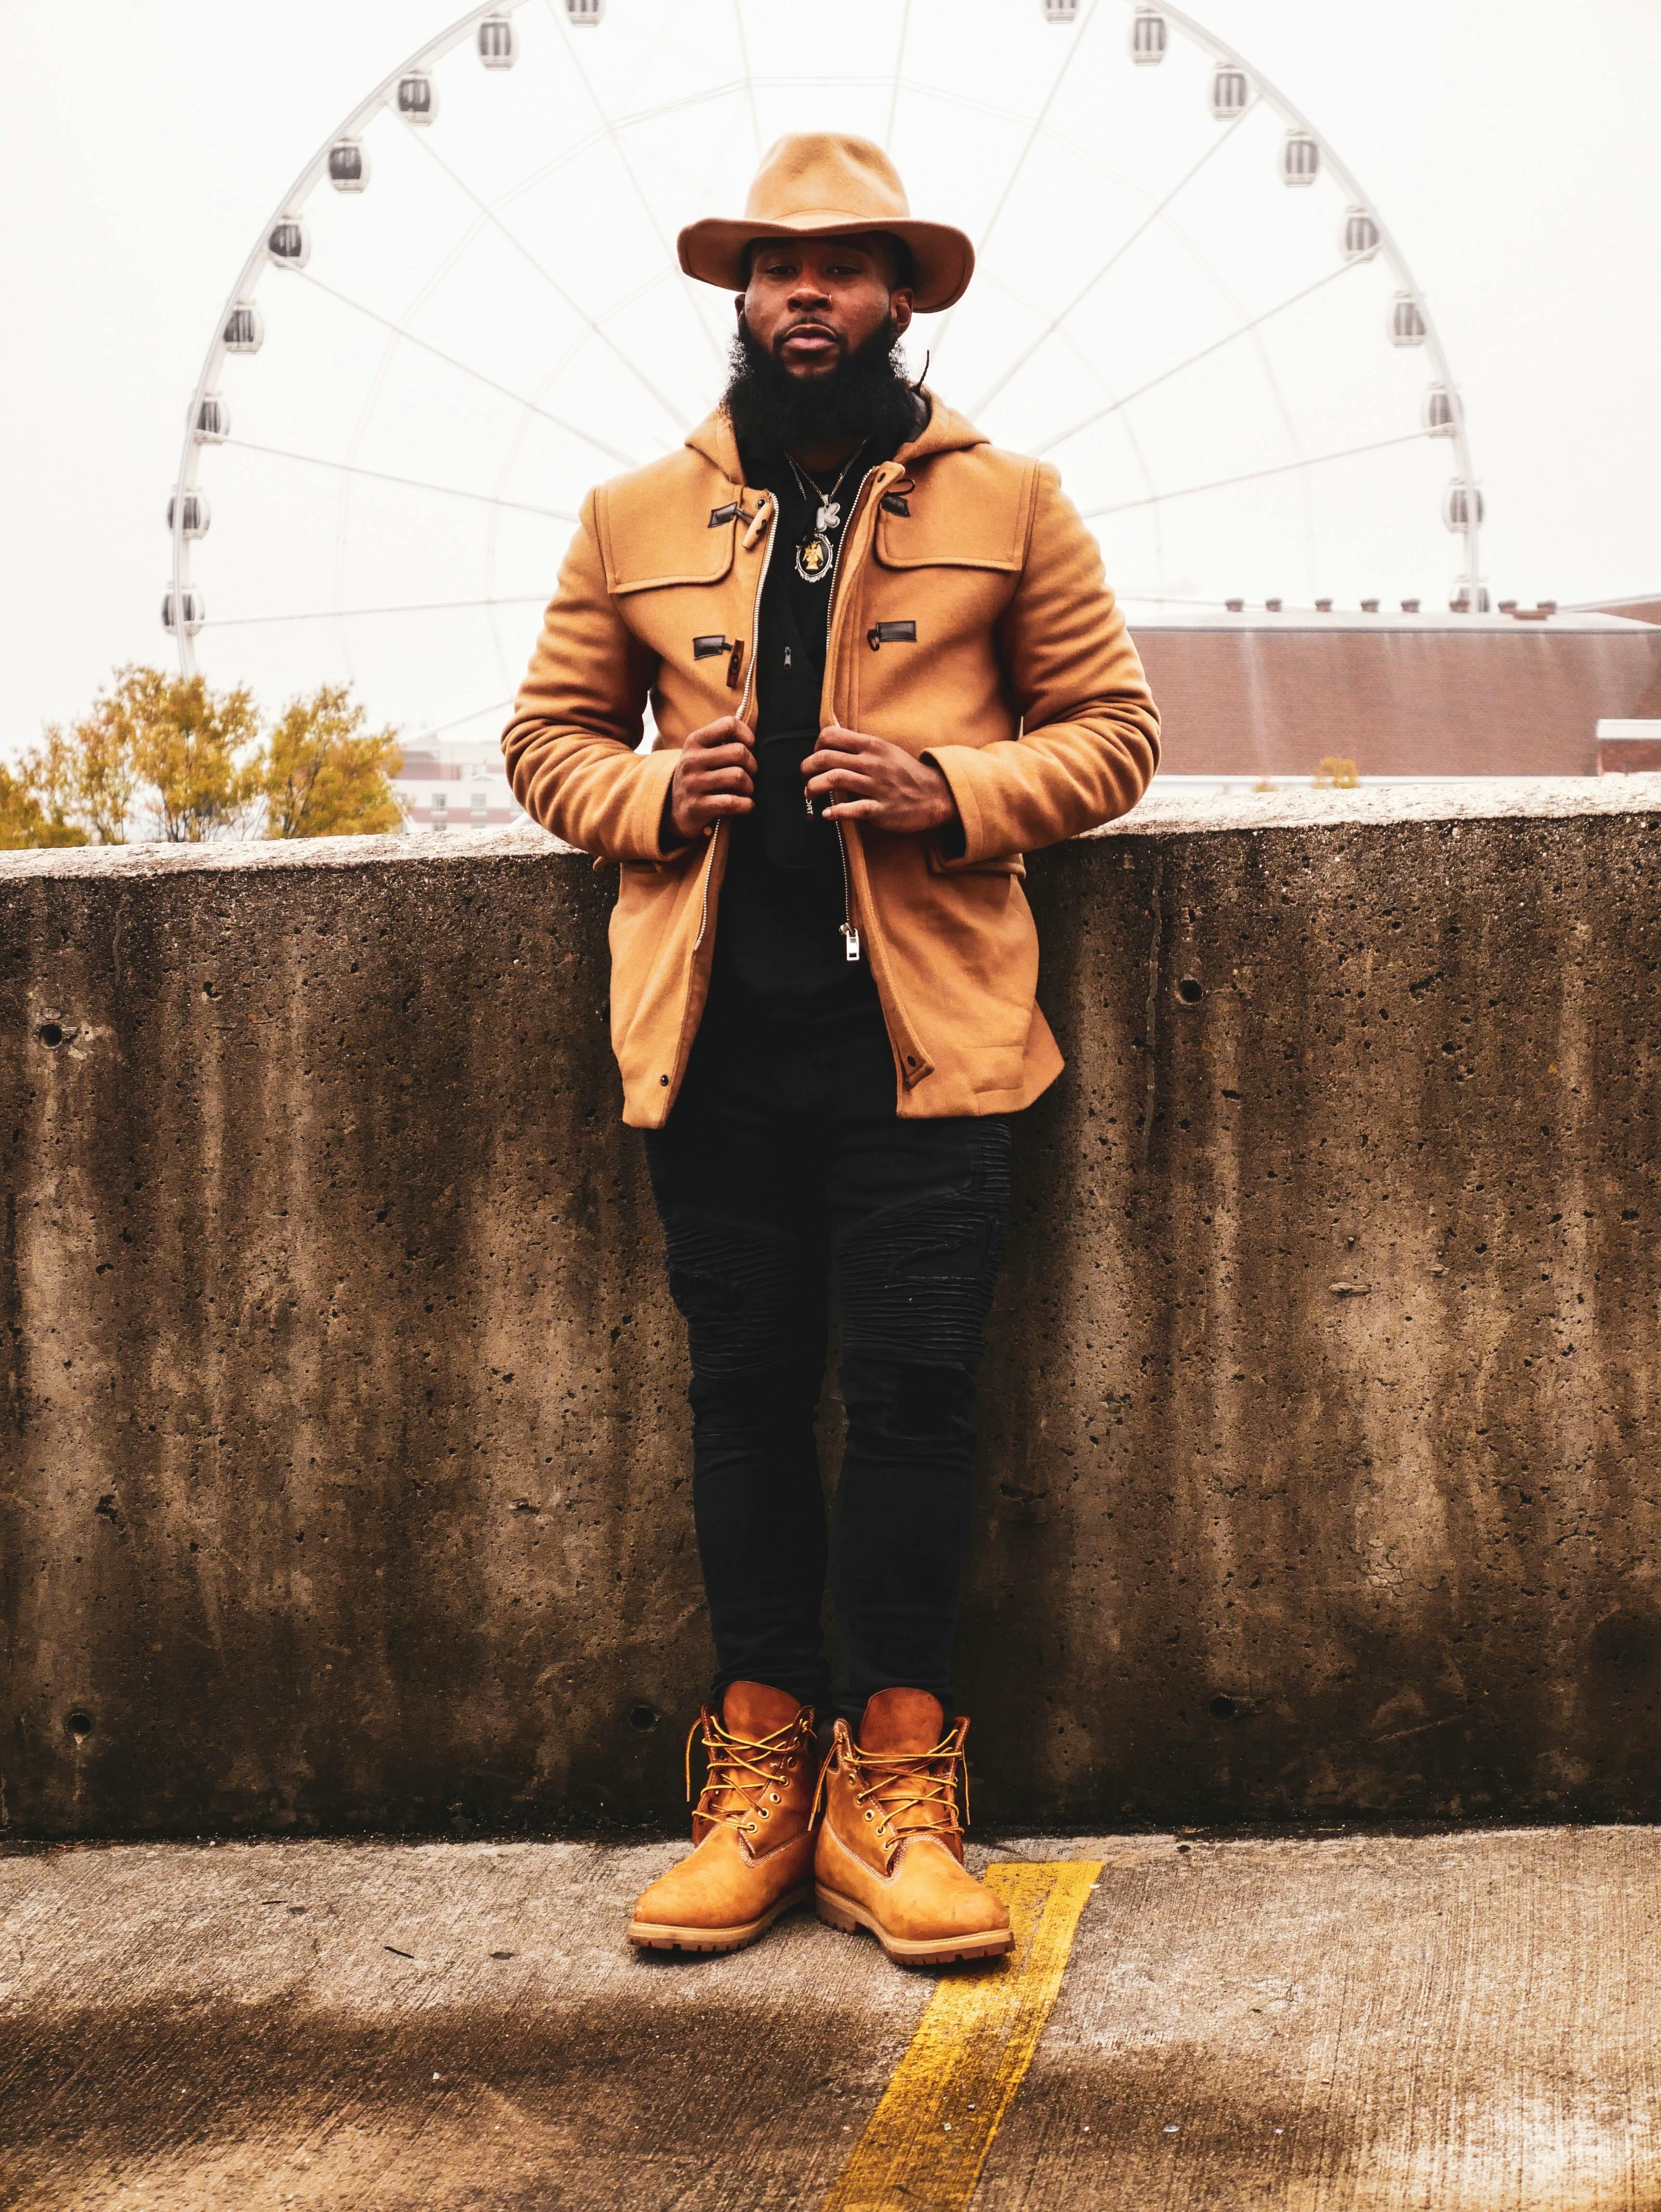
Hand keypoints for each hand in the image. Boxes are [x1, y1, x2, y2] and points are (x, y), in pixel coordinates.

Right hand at [665, 715, 755, 843]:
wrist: (675, 809)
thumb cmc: (700, 776)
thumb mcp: (703, 753)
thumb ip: (724, 740)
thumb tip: (753, 734)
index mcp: (694, 741)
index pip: (729, 725)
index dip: (747, 736)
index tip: (750, 748)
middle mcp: (691, 760)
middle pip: (739, 752)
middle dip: (752, 765)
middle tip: (750, 774)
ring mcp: (692, 784)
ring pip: (738, 776)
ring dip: (749, 786)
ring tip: (746, 790)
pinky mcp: (697, 806)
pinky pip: (732, 802)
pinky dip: (746, 805)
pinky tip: (745, 805)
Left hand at [802, 725, 960, 835]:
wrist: (934, 794)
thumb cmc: (905, 773)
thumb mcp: (885, 749)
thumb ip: (859, 744)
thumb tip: (832, 731)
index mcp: (872, 745)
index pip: (831, 736)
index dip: (816, 745)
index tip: (816, 756)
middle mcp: (872, 763)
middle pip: (827, 757)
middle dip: (807, 767)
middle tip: (805, 776)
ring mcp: (876, 786)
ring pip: (835, 779)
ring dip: (814, 787)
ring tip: (809, 793)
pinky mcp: (880, 809)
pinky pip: (853, 808)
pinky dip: (835, 811)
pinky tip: (826, 813)